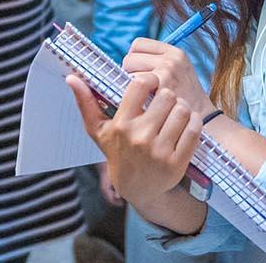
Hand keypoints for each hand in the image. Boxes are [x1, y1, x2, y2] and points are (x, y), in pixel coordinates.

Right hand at [67, 72, 201, 204]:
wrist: (137, 188)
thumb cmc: (117, 152)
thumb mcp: (99, 130)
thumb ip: (85, 102)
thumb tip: (71, 77)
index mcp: (121, 125)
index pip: (140, 85)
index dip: (149, 79)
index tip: (151, 84)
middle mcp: (140, 137)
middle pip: (166, 96)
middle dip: (167, 95)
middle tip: (164, 101)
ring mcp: (160, 151)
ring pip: (182, 110)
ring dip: (181, 107)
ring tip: (175, 112)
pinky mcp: (178, 161)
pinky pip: (194, 128)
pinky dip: (193, 122)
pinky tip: (185, 124)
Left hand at [122, 38, 215, 117]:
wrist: (202, 120)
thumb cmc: (184, 97)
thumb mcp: (178, 72)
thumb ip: (156, 62)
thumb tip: (126, 62)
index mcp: (174, 52)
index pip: (138, 44)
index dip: (134, 57)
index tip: (138, 70)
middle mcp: (171, 59)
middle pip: (130, 58)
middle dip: (130, 72)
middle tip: (142, 88)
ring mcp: (167, 72)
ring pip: (129, 73)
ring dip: (132, 87)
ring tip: (146, 96)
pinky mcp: (162, 87)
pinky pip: (134, 87)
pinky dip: (136, 97)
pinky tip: (147, 104)